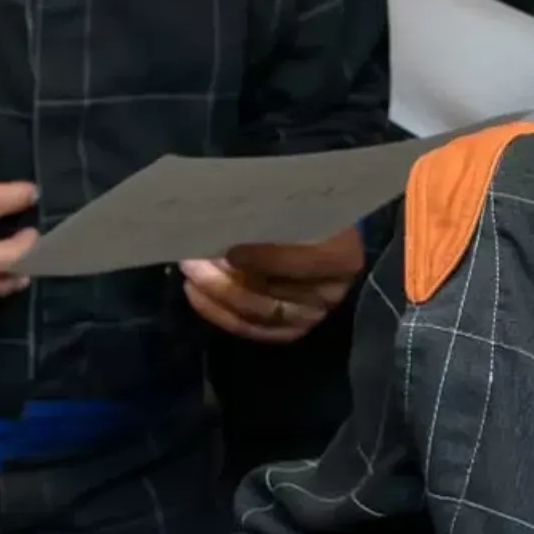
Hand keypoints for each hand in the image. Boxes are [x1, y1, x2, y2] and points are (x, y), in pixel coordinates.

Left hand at [182, 226, 364, 344]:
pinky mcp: (293, 328)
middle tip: (192, 260)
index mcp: (342, 256)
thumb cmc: (302, 211)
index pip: (303, 262)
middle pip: (274, 294)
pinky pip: (254, 329)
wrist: (317, 230)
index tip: (229, 249)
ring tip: (191, 274)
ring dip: (219, 295)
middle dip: (227, 280)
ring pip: (259, 313)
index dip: (265, 258)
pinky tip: (198, 296)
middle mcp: (331, 292)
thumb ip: (270, 214)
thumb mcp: (294, 204)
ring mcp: (312, 314)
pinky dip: (222, 314)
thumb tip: (228, 220)